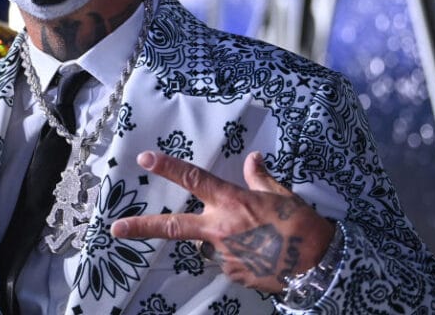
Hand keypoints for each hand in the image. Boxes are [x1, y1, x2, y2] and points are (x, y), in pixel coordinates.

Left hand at [109, 150, 334, 293]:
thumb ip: (259, 178)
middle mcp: (220, 229)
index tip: (145, 159)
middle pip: (172, 226)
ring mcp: (224, 255)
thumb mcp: (282, 194)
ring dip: (218, 240)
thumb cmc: (301, 224)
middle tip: (115, 229)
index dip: (167, 167)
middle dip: (141, 227)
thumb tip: (252, 159)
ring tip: (255, 240)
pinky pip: (228, 262)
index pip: (193, 179)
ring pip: (207, 245)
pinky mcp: (233, 275)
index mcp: (231, 203)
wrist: (320, 265)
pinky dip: (238, 256)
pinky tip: (260, 255)